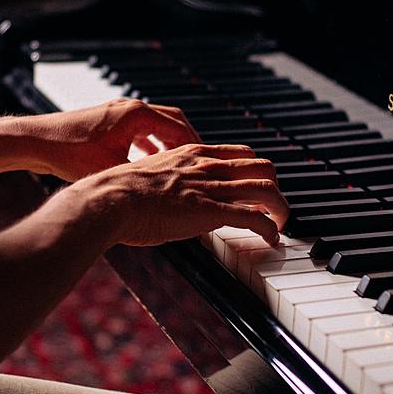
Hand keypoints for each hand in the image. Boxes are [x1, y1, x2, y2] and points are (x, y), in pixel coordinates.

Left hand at [24, 99, 200, 180]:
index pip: (179, 126)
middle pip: (172, 120)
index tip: (208, 162)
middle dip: (188, 141)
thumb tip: (166, 193)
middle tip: (200, 161)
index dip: (196, 146)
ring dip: (169, 141)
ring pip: (155, 124)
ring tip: (180, 163)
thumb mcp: (113, 169)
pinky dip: (150, 142)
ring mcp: (118, 112)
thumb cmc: (68, 153)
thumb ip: (143, 176)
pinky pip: (139, 129)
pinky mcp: (107, 120)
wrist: (36, 141)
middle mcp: (129, 108)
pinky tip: (150, 161)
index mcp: (136, 115)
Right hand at [70, 144, 289, 245]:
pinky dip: (270, 229)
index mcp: (192, 154)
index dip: (254, 170)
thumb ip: (166, 182)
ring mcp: (211, 187)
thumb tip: (164, 197)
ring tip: (281, 224)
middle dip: (274, 186)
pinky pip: (254, 218)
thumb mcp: (148, 176)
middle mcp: (207, 166)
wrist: (110, 199)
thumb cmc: (119, 193)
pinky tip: (271, 239)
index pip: (239, 154)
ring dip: (281, 208)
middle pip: (262, 166)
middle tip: (273, 206)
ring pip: (267, 189)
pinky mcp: (212, 211)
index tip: (256, 186)